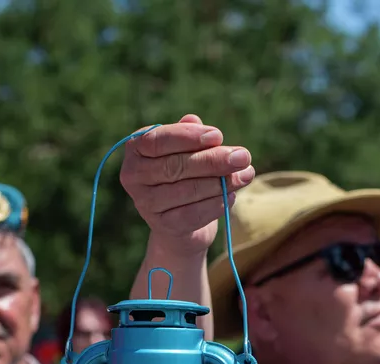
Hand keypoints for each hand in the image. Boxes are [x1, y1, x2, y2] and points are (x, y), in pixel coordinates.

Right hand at [120, 113, 254, 258]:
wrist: (180, 222)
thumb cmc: (184, 174)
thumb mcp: (187, 150)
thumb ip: (190, 135)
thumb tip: (194, 120)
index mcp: (136, 148)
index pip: (158, 140)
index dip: (188, 137)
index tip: (219, 136)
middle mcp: (133, 176)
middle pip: (176, 166)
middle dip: (213, 161)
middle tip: (243, 157)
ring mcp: (145, 204)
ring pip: (187, 190)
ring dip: (221, 183)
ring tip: (245, 175)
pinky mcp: (163, 226)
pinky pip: (193, 214)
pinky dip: (216, 204)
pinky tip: (232, 196)